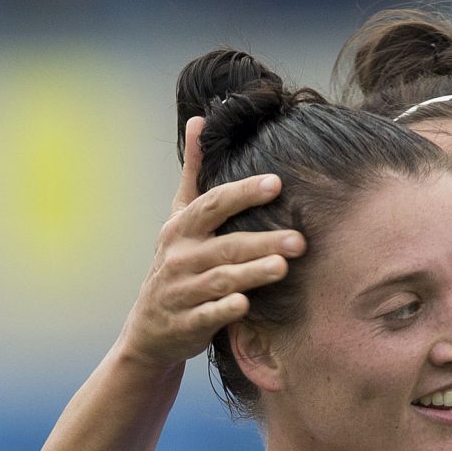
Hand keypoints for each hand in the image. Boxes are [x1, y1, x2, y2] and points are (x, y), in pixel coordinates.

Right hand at [115, 117, 303, 371]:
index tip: (276, 183)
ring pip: (219, 279)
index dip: (243, 193)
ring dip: (250, 273)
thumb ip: (194, 175)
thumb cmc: (177, 266)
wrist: (150, 330)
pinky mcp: (185, 324)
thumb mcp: (179, 219)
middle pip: (225, 244)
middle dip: (262, 240)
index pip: (213, 204)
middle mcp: (179, 257)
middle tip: (300, 240)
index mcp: (181, 229)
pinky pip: (206, 316)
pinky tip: (245, 304)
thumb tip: (200, 120)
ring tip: (283, 267)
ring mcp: (181, 292)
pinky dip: (224, 310)